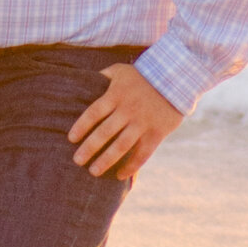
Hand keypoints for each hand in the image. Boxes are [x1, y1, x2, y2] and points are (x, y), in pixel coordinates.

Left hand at [69, 61, 183, 180]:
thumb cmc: (142, 75)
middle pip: (104, 132)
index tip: (71, 139)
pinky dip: (131, 166)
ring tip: (93, 171)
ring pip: (121, 146)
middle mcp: (128, 110)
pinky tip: (120, 175)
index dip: (81, 126)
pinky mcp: (156, 132)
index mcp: (116, 94)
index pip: (94, 113)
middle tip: (77, 160)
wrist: (176, 77)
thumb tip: (84, 82)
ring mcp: (143, 122)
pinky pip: (142, 154)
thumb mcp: (121, 71)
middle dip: (89, 148)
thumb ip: (103, 77)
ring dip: (106, 160)